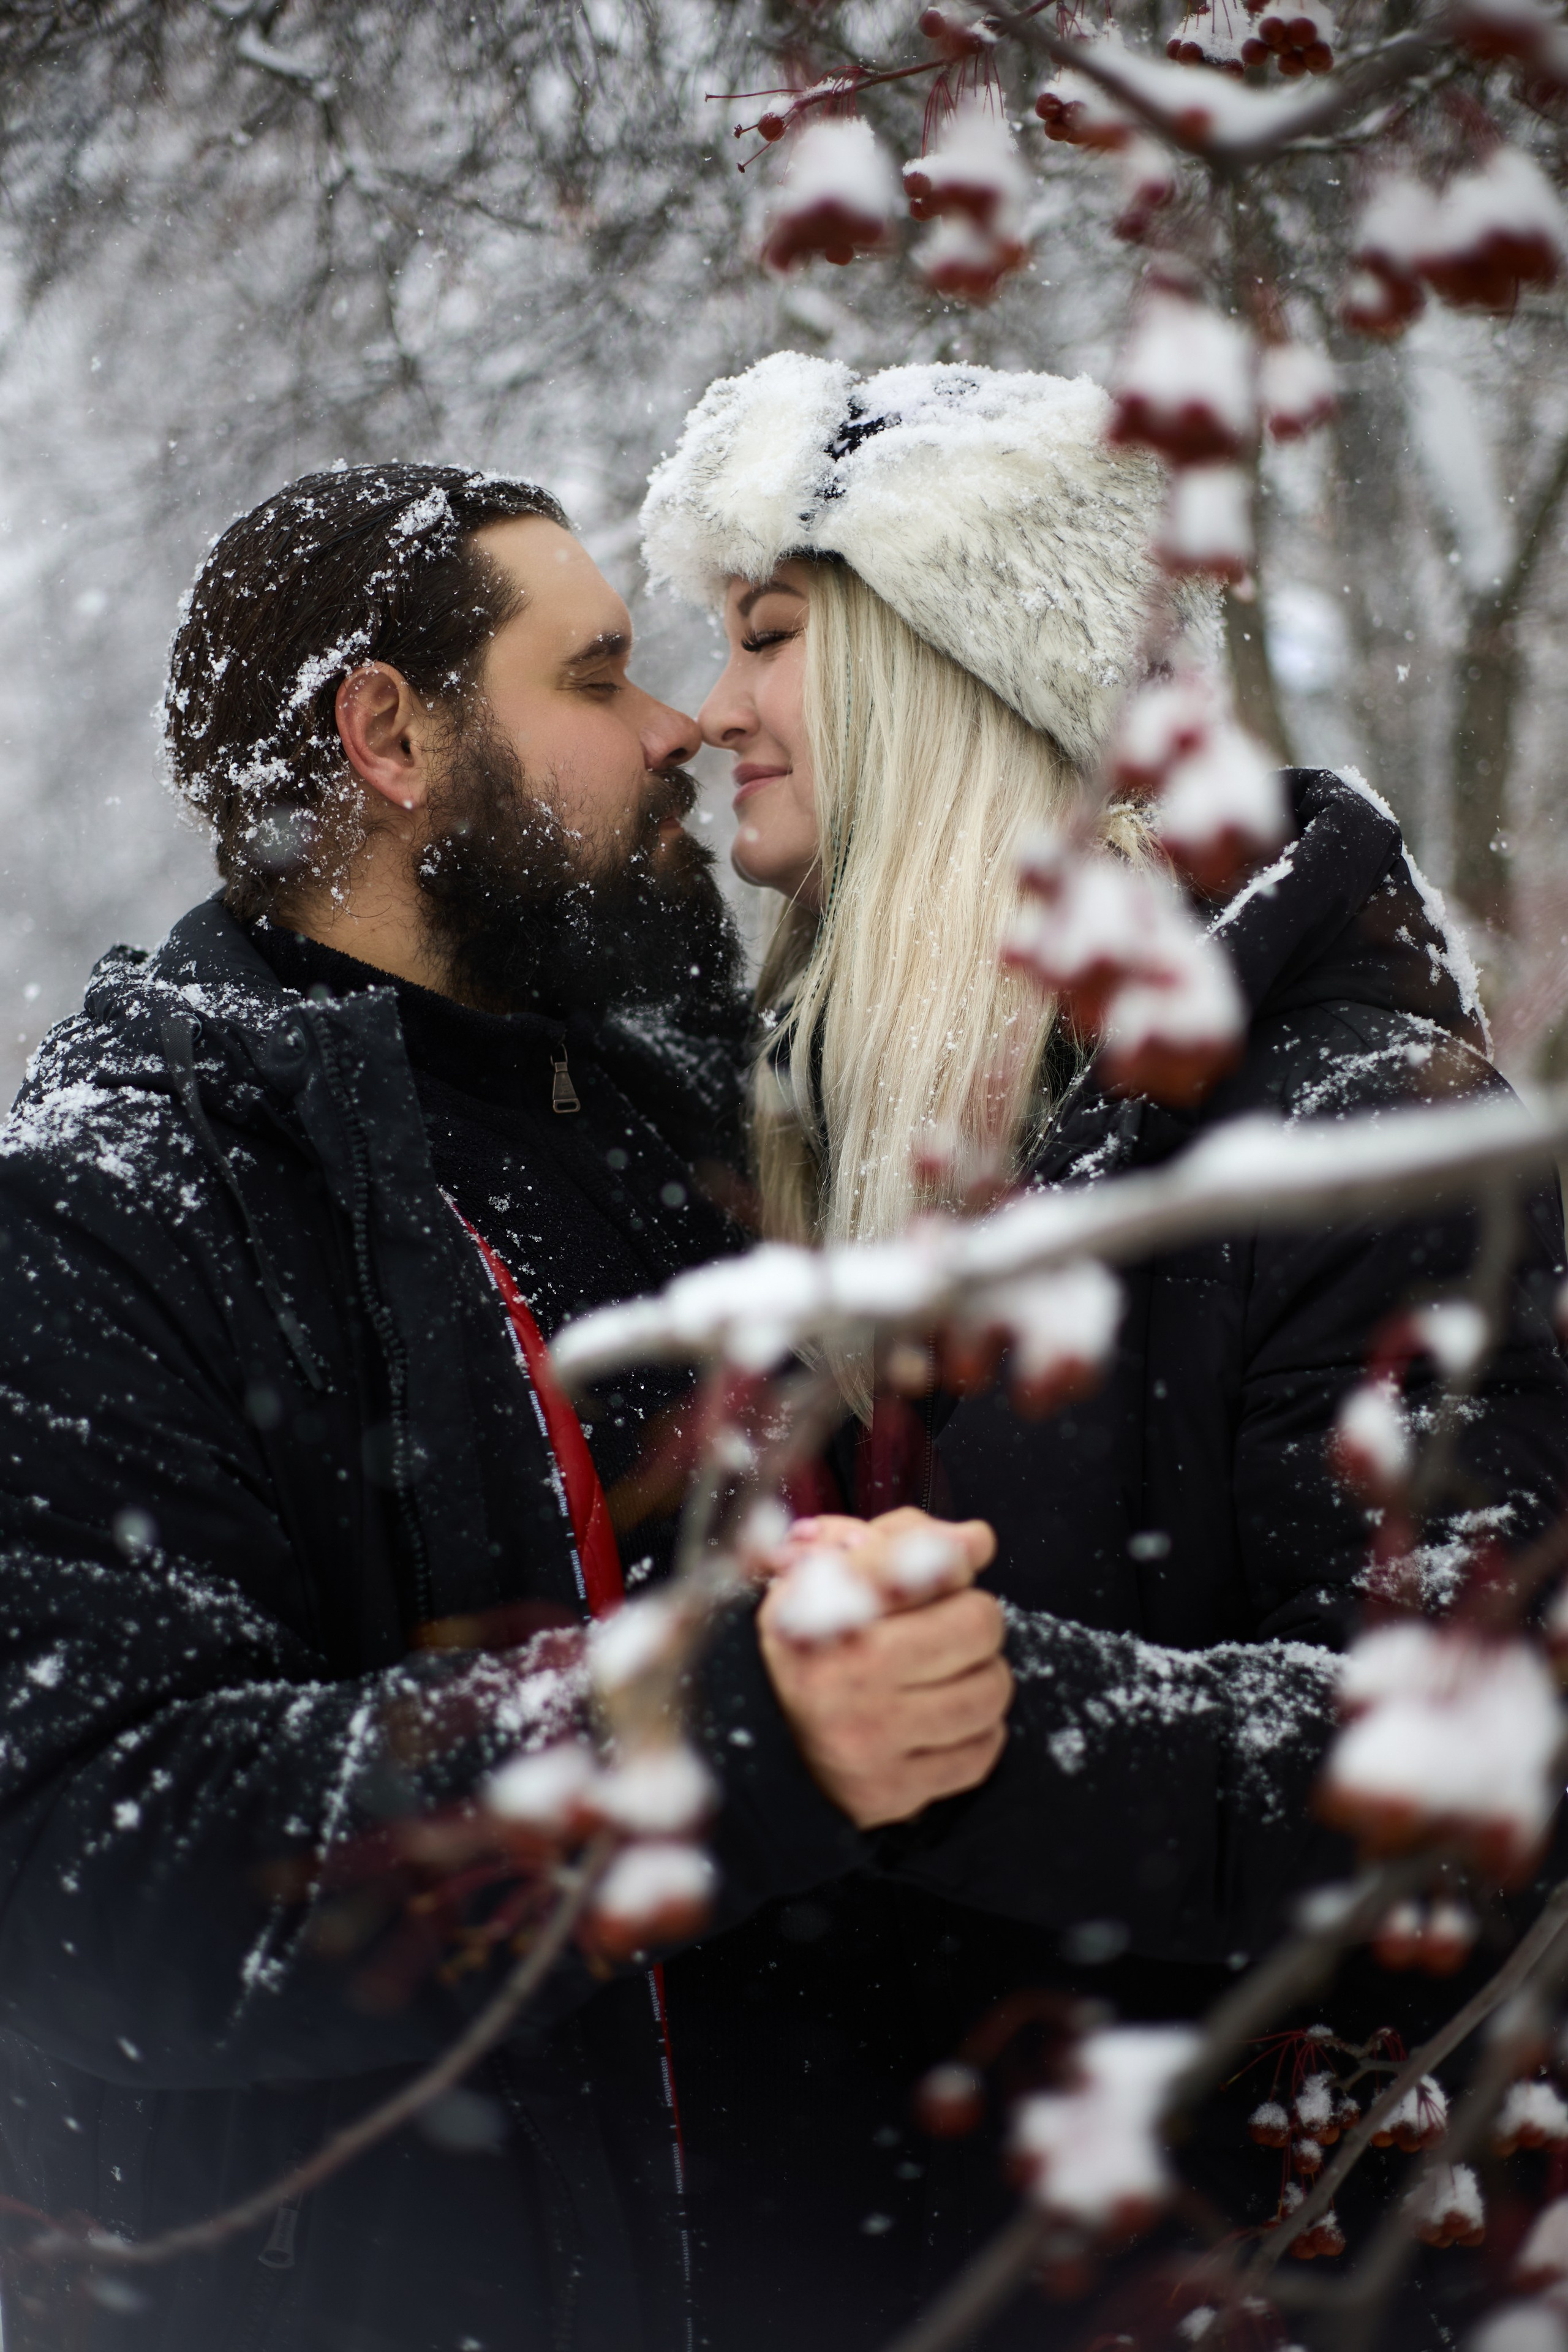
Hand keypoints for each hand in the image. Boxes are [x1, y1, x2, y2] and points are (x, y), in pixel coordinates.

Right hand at [757, 1507, 1010, 1829]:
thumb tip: (978, 1541)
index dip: (948, 1559)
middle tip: (945, 1627)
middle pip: (978, 1624)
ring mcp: (870, 1739)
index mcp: (821, 1607)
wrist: (758, 1736)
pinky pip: (981, 1752)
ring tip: (944, 1674)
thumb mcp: (829, 1572)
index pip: (929, 1564)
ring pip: (990, 1690)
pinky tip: (939, 1720)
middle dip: (971, 1618)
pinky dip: (974, 1733)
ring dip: (980, 1677)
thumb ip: (904, 1542)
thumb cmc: (808, 1642)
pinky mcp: (891, 1791)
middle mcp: (845, 1675)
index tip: (950, 1566)